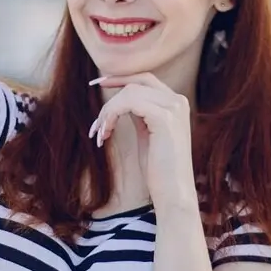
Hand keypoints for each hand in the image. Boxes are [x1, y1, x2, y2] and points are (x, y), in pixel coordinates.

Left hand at [90, 73, 197, 208]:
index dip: (122, 78)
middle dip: (113, 86)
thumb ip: (141, 114)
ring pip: (129, 92)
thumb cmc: (159, 170)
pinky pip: (128, 103)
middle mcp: (178, 101)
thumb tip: (122, 101)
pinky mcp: (164, 117)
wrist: (173, 193)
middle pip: (137, 81)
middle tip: (93, 96)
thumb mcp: (148, 135)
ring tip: (100, 134)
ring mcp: (173, 108)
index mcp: (176, 104)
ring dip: (108, 111)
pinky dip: (111, 116)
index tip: (99, 82)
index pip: (146, 79)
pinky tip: (105, 134)